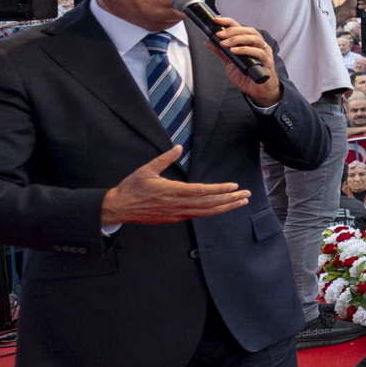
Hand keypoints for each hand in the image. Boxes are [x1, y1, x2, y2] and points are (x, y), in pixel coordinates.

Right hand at [101, 146, 248, 224]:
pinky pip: (197, 215)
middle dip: (230, 200)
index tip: (234, 186)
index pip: (202, 191)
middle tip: (247, 195)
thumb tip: (178, 147)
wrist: (118, 208)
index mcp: (172, 191)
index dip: (219, 190)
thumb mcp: (146, 170)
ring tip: (241, 202)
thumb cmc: (131, 188)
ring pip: (206, 212)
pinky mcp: (174, 219)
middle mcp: (177, 205)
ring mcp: (177, 214)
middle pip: (209, 204)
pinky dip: (212, 212)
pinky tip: (222, 207)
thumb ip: (164, 159)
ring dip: (225, 207)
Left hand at [210, 15, 283, 105]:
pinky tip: (234, 51)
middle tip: (219, 35)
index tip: (216, 20)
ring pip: (255, 39)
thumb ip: (221, 52)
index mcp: (250, 42)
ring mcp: (264, 53)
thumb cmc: (247, 75)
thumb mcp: (230, 62)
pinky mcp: (266, 63)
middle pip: (249, 31)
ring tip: (225, 44)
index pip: (241, 27)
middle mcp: (259, 45)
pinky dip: (246, 50)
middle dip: (232, 31)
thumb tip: (207, 41)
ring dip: (238, 39)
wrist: (258, 91)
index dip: (229, 22)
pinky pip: (258, 53)